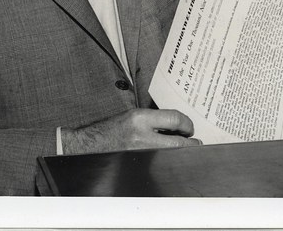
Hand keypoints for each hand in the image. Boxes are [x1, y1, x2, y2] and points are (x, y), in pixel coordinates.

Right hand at [61, 108, 199, 154]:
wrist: (86, 145)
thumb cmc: (110, 129)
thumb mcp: (132, 116)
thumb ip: (154, 120)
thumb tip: (177, 126)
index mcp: (140, 118)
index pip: (174, 119)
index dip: (187, 124)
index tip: (190, 128)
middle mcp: (141, 136)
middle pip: (177, 143)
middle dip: (190, 144)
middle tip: (195, 143)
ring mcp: (139, 153)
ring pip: (170, 156)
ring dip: (180, 153)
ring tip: (185, 151)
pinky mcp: (136, 165)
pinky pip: (158, 164)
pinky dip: (166, 161)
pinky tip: (169, 159)